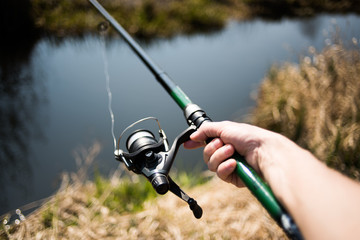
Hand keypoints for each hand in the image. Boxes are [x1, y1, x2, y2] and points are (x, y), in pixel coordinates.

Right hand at [184, 121, 300, 190]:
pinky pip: (220, 174)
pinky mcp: (233, 177)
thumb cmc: (249, 137)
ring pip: (211, 165)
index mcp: (225, 139)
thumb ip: (206, 130)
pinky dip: (226, 167)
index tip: (186, 144)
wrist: (264, 151)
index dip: (195, 143)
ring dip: (220, 156)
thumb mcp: (225, 127)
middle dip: (212, 148)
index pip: (205, 142)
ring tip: (232, 151)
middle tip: (223, 143)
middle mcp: (226, 153)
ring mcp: (229, 165)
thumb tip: (193, 135)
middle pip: (206, 155)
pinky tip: (234, 163)